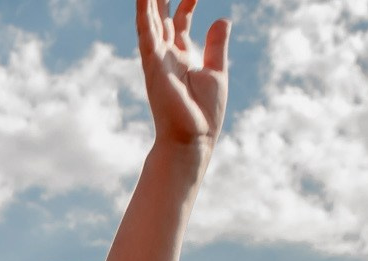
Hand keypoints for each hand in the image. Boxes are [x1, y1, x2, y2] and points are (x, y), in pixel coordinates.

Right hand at [138, 0, 230, 153]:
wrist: (192, 139)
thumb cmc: (203, 113)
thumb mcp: (216, 71)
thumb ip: (216, 44)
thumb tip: (223, 19)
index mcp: (182, 57)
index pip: (181, 22)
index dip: (187, 3)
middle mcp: (167, 55)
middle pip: (162, 17)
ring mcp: (158, 59)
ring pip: (151, 21)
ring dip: (149, 1)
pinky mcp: (153, 65)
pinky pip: (147, 34)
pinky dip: (144, 14)